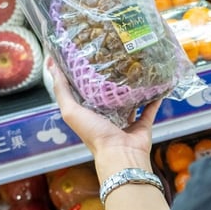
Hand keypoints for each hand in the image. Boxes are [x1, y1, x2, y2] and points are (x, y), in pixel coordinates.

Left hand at [49, 60, 157, 176]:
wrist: (120, 154)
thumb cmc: (93, 134)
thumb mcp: (70, 111)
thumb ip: (62, 91)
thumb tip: (52, 66)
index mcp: (90, 114)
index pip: (87, 92)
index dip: (86, 75)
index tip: (90, 55)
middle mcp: (108, 117)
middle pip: (110, 95)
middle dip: (112, 80)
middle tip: (117, 57)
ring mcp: (127, 121)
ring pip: (131, 101)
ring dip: (134, 88)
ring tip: (138, 69)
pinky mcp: (143, 125)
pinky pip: (150, 109)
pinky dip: (155, 98)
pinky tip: (158, 85)